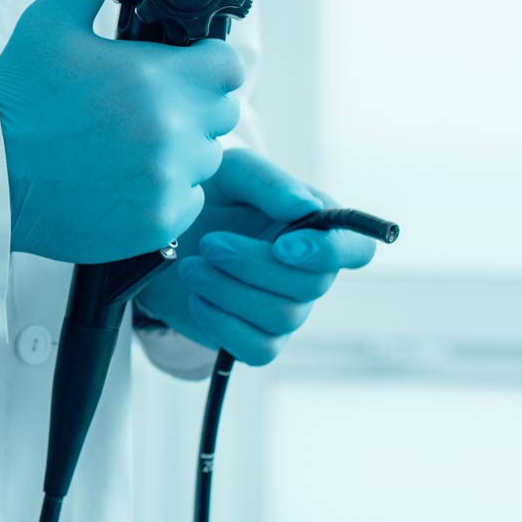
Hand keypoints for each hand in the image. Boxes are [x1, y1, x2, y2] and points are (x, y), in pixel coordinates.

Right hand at [0, 0, 244, 263]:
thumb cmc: (17, 97)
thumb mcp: (53, 18)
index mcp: (158, 80)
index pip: (230, 66)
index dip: (208, 62)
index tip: (181, 66)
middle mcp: (172, 134)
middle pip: (223, 112)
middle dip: (194, 103)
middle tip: (147, 102)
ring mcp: (167, 182)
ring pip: (206, 158)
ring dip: (180, 148)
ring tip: (128, 140)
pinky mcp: (157, 222)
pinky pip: (187, 200)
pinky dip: (164, 190)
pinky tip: (122, 175)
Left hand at [136, 149, 374, 364]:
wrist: (164, 236)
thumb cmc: (208, 196)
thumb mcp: (231, 172)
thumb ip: (268, 182)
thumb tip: (304, 208)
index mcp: (317, 226)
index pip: (356, 249)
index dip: (330, 253)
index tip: (282, 246)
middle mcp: (311, 272)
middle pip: (310, 286)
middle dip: (253, 266)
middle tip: (209, 244)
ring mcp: (288, 310)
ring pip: (280, 317)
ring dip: (228, 291)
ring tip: (191, 266)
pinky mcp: (258, 339)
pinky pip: (257, 350)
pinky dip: (222, 324)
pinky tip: (198, 298)